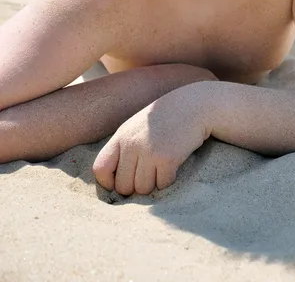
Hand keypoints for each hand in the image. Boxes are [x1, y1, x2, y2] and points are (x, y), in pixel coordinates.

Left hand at [93, 81, 212, 195]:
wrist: (194, 105)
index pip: (100, 168)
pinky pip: (162, 184)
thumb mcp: (138, 127)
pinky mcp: (167, 159)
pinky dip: (169, 179)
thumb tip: (115, 183)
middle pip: (123, 186)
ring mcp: (149, 151)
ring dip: (153, 184)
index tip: (120, 183)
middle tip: (148, 174)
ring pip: (143, 189)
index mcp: (121, 136)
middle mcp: (132, 144)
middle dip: (135, 186)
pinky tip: (174, 164)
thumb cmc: (165, 119)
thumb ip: (125, 149)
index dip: (108, 182)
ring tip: (161, 166)